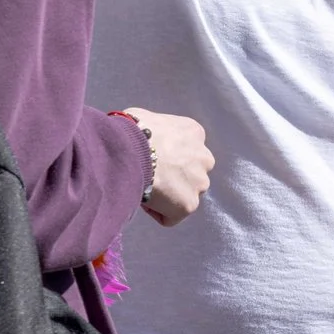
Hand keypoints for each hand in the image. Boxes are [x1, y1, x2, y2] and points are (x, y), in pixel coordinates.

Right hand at [118, 107, 215, 226]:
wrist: (128, 150)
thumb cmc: (129, 131)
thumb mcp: (146, 117)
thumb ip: (155, 129)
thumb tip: (141, 137)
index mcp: (194, 133)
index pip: (185, 150)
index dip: (164, 158)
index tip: (147, 161)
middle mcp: (205, 158)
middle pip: (191, 173)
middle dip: (173, 178)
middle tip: (148, 177)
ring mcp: (199, 183)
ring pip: (184, 195)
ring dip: (167, 196)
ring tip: (144, 189)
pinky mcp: (189, 205)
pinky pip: (172, 216)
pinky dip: (158, 212)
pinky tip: (143, 200)